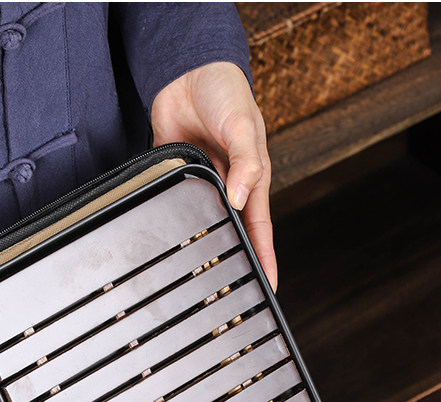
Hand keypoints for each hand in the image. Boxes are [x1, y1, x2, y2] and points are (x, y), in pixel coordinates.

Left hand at [151, 61, 276, 290]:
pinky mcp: (178, 173)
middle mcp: (230, 186)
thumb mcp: (243, 127)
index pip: (261, 229)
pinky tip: (171, 241)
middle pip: (233, 233)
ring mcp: (204, 182)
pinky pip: (176, 203)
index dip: (266, 259)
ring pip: (204, 223)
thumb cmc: (227, 92)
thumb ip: (246, 163)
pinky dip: (174, 221)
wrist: (189, 68)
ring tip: (202, 279)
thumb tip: (242, 198)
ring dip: (203, 247)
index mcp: (252, 179)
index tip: (269, 288)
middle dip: (235, 262)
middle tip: (233, 293)